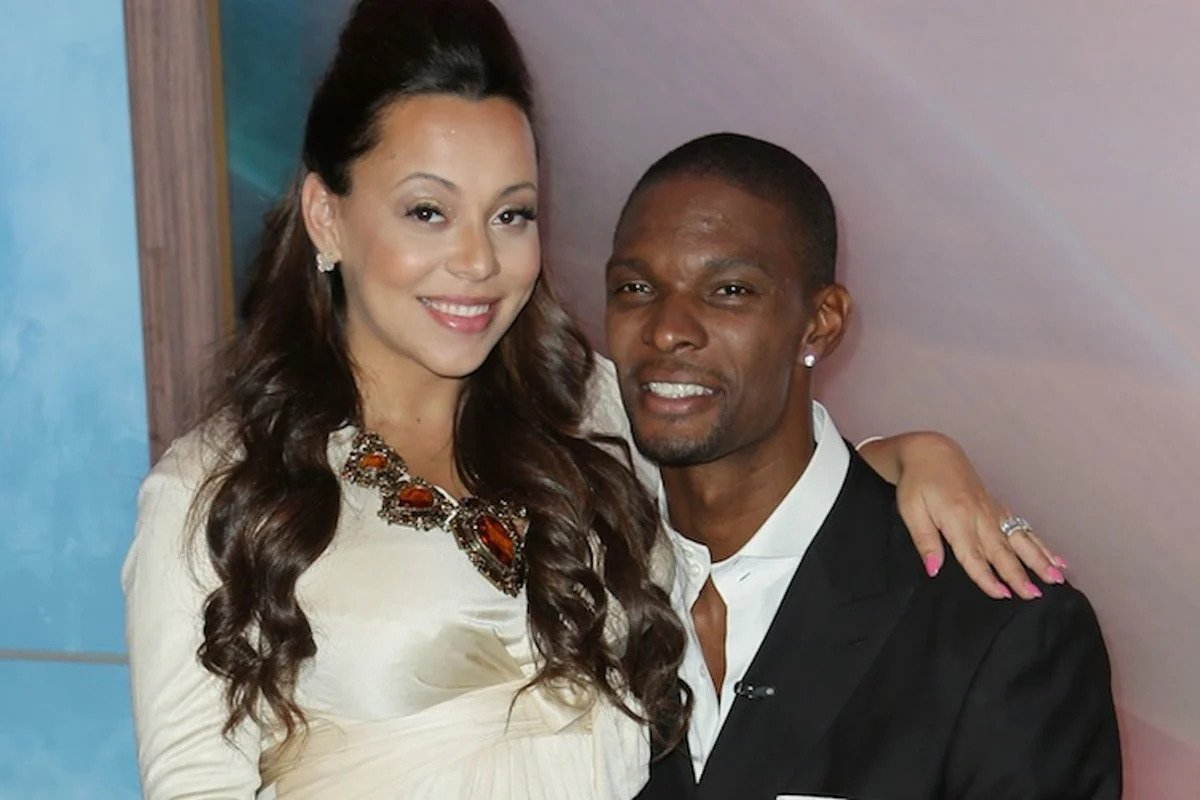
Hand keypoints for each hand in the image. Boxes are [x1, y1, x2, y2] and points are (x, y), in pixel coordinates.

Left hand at [858, 432, 1066, 599]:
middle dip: (1019, 574)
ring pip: (1019, 539)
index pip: (973, 554)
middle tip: (1035, 594)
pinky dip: (1040, 544)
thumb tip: (933, 570)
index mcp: (957, 518)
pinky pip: (1022, 527)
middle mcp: (980, 515)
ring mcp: (993, 510)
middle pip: (1002, 550)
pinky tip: (1055, 558)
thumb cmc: (917, 483)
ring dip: (1038, 559)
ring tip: (1057, 578)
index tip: (1002, 595)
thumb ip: (925, 540)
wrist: (931, 452)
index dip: (987, 576)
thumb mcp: (910, 511)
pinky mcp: (998, 506)